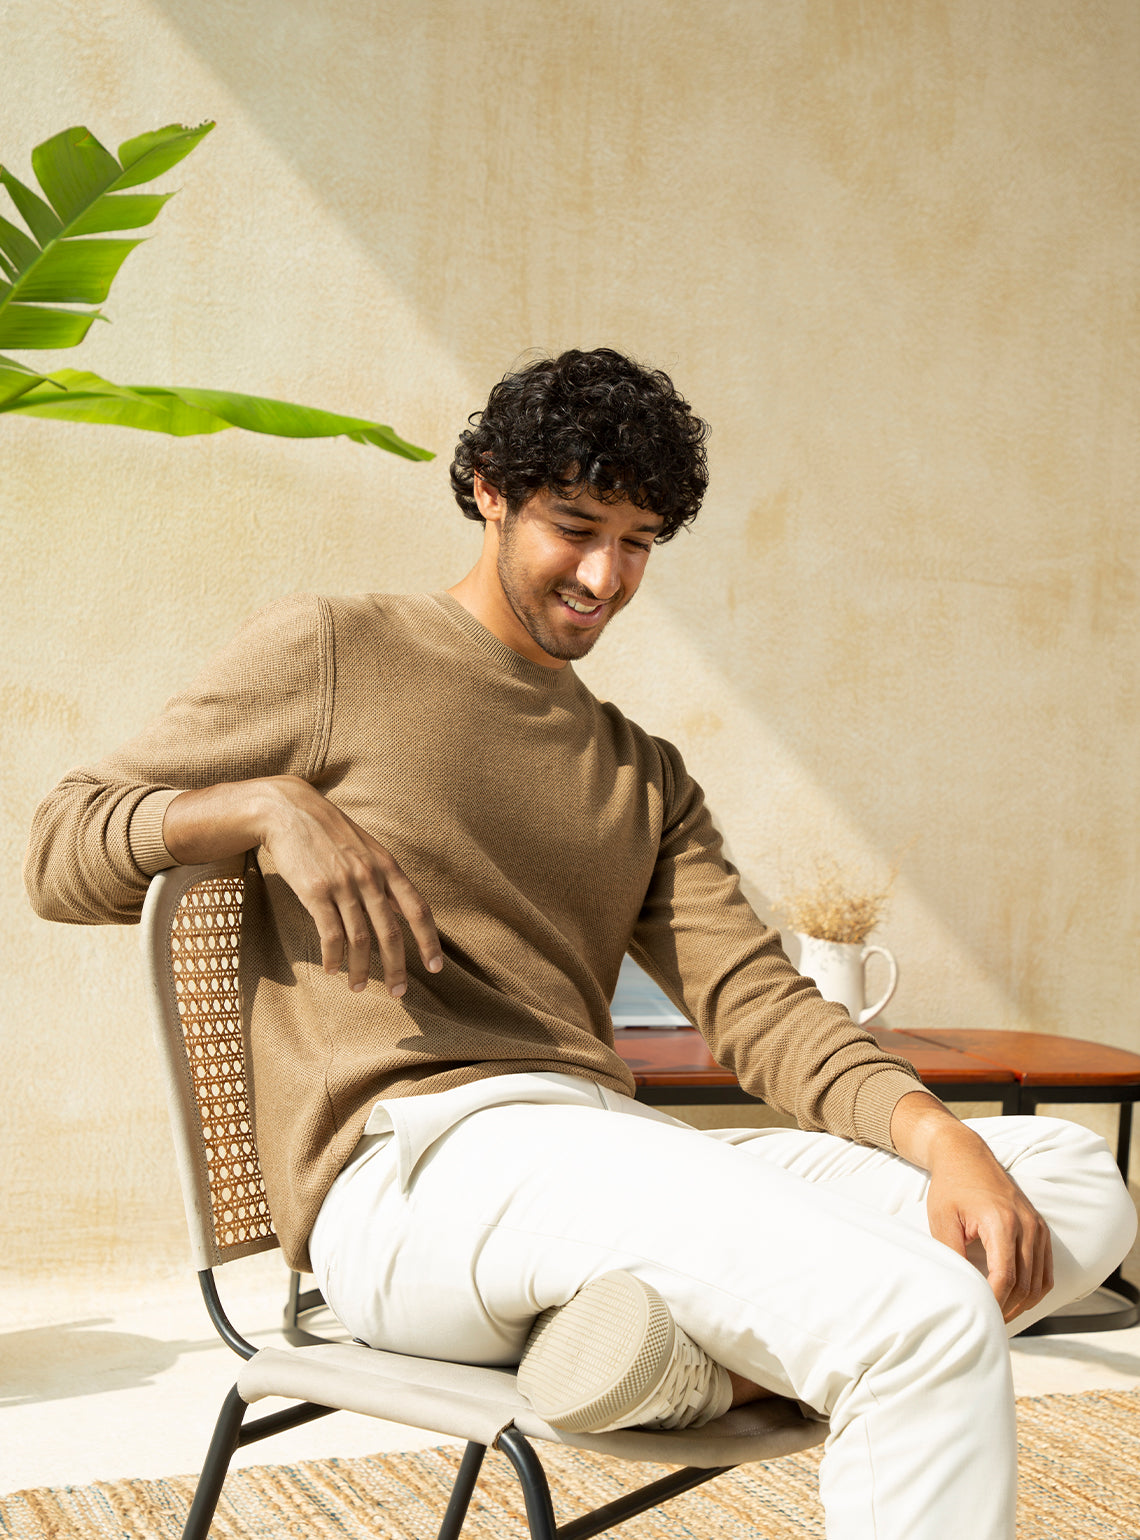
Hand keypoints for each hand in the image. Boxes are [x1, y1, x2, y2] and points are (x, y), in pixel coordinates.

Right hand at [163, 775, 441, 996]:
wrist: (288, 810)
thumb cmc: (328, 831)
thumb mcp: (366, 847)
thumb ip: (383, 876)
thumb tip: (399, 909)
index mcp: (387, 866)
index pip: (417, 909)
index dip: (428, 940)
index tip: (435, 967)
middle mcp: (370, 876)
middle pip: (391, 933)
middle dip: (396, 968)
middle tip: (399, 993)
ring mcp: (343, 884)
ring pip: (360, 940)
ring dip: (361, 970)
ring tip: (359, 988)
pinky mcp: (315, 892)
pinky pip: (330, 935)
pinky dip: (333, 957)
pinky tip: (332, 969)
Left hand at [891, 1092, 1053, 1322]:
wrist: (966, 1155)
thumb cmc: (951, 1186)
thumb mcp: (942, 1219)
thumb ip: (951, 1254)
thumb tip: (960, 1289)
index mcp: (1001, 1222)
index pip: (1004, 1277)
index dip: (994, 1302)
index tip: (979, 1314)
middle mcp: (1026, 1225)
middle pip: (1024, 1284)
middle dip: (1007, 1309)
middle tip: (987, 1322)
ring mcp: (1037, 1227)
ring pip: (1039, 1282)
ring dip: (1022, 1304)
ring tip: (1000, 1315)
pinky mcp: (1040, 1229)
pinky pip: (1045, 1270)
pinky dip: (1034, 1290)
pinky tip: (1016, 1299)